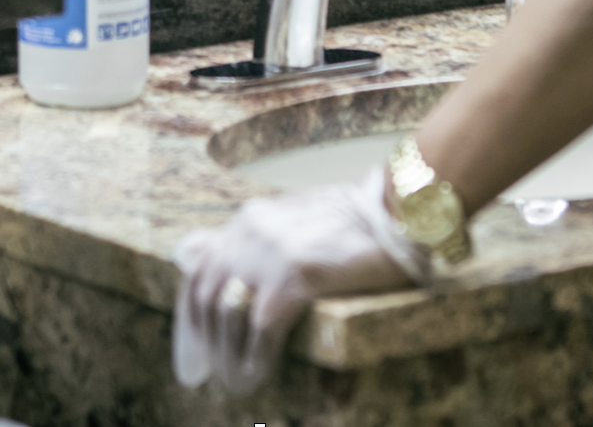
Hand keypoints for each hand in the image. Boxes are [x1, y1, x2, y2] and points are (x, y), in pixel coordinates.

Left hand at [171, 168, 426, 395]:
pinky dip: (256, 357)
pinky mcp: (296, 274)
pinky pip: (261, 328)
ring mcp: (271, 252)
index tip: (197, 345)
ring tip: (240, 380)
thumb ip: (266, 245)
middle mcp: (251, 231)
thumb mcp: (298, 224)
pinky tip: (260, 373)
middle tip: (220, 372)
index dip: (193, 312)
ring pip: (229, 315)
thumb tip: (239, 288)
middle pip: (208, 295)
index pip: (199, 269)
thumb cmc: (357, 227)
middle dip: (209, 342)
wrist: (399, 213)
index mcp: (250, 220)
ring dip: (230, 356)